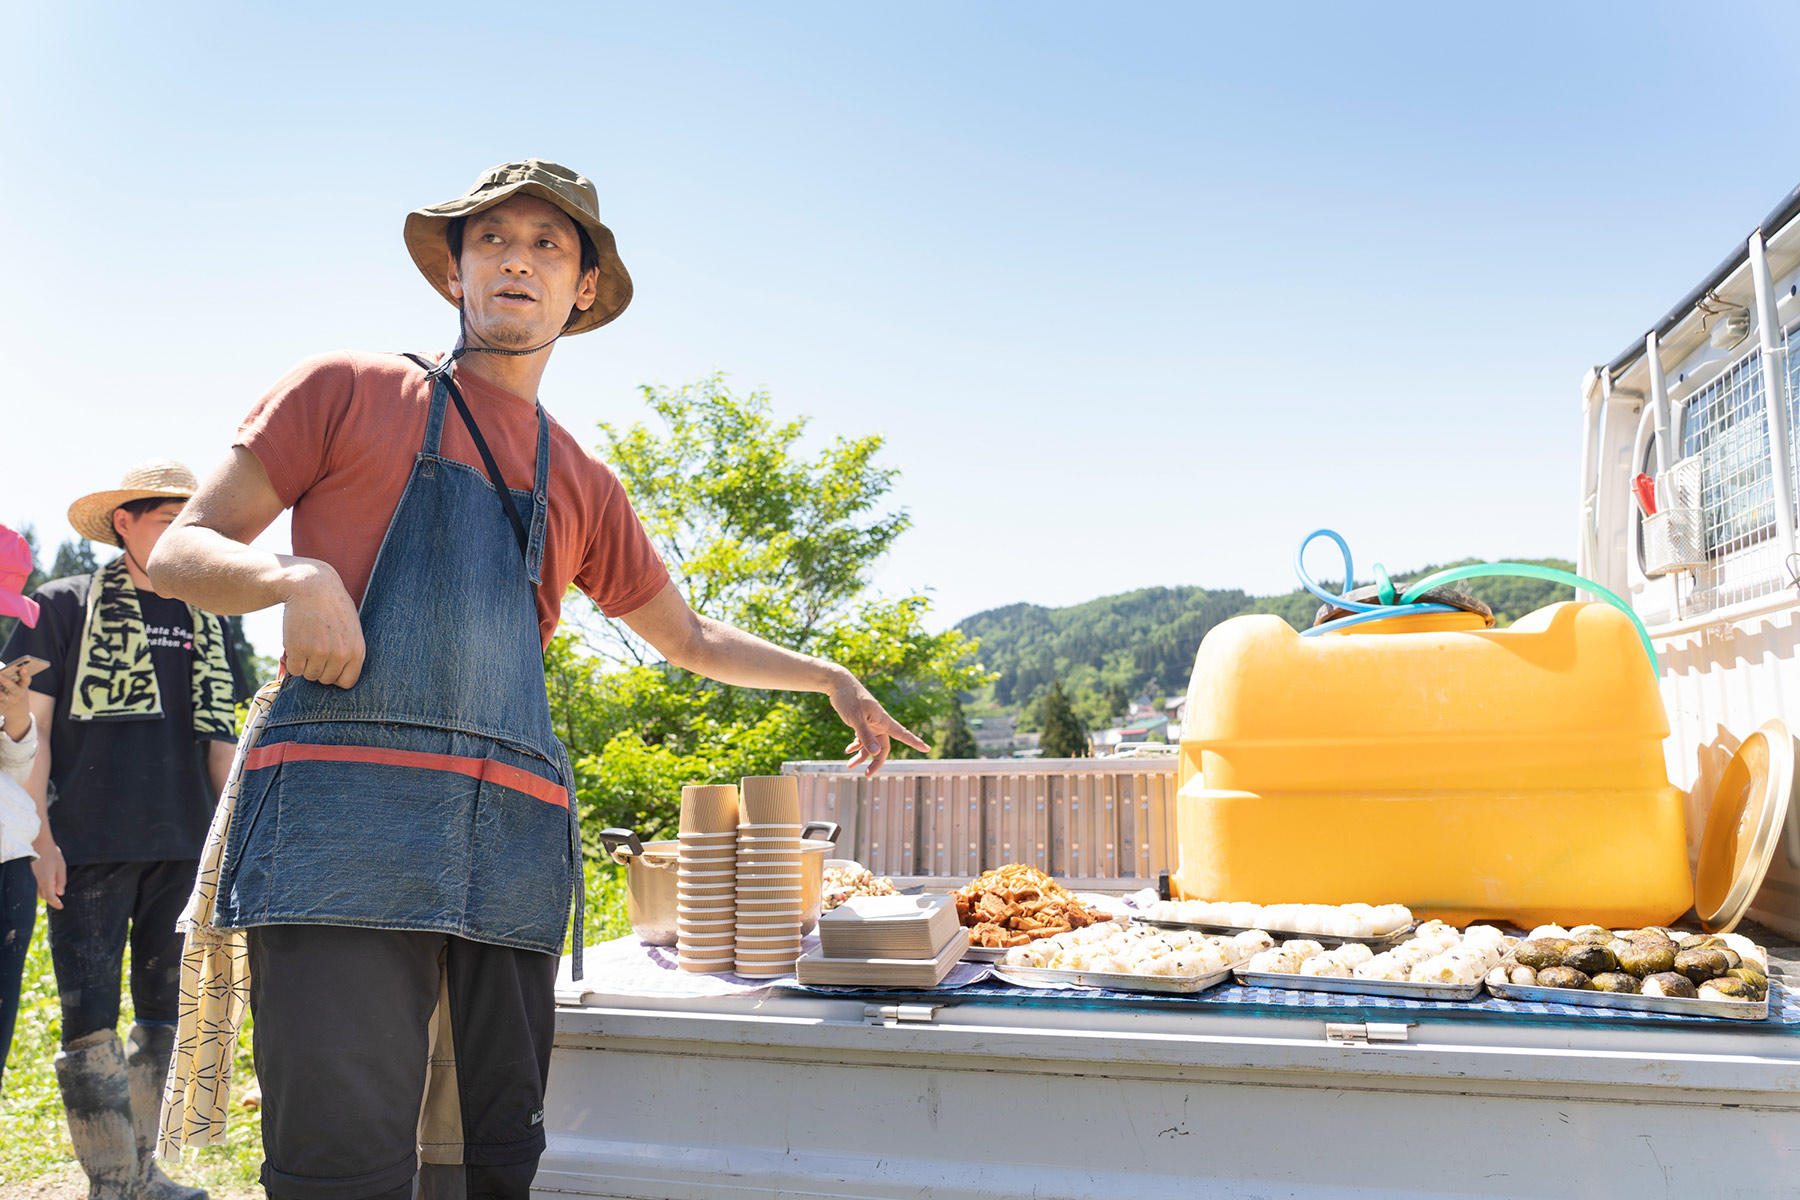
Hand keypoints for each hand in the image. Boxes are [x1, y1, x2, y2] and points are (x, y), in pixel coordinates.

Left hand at [0, 667, 30, 739]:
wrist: (19, 714)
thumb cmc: (17, 695)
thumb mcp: (20, 688)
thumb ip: (13, 680)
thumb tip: (0, 673)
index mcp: (23, 688)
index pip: (26, 680)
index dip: (25, 675)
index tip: (23, 668)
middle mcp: (18, 695)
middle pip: (12, 687)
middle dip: (5, 680)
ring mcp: (10, 702)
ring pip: (0, 695)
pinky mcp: (2, 708)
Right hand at [32, 835, 64, 908]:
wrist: (39, 843)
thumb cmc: (52, 854)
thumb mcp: (61, 867)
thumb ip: (61, 881)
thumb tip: (60, 893)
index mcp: (46, 880)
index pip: (50, 897)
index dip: (55, 903)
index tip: (61, 907)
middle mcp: (38, 881)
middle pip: (44, 895)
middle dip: (51, 898)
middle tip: (59, 900)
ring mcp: (33, 877)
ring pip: (39, 890)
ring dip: (47, 892)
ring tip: (56, 888)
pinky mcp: (32, 874)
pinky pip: (37, 884)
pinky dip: (43, 886)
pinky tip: (50, 881)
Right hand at [281, 560, 365, 687]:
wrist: (312, 586)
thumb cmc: (332, 607)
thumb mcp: (351, 629)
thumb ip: (348, 653)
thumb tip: (338, 680)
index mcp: (357, 651)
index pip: (347, 682)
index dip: (336, 676)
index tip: (329, 666)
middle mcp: (341, 655)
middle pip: (326, 680)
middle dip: (319, 668)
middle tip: (316, 646)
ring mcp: (320, 653)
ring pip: (309, 675)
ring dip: (305, 663)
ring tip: (308, 640)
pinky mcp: (299, 649)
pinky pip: (295, 669)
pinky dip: (292, 660)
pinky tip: (297, 642)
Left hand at [827, 669, 928, 775]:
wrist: (838, 684)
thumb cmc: (848, 698)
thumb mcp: (855, 718)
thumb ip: (865, 735)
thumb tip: (876, 752)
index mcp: (883, 720)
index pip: (903, 734)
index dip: (915, 742)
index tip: (927, 748)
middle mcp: (879, 723)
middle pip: (883, 747)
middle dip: (876, 762)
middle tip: (868, 775)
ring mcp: (870, 723)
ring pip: (870, 745)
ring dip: (861, 756)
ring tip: (849, 766)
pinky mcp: (861, 722)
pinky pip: (862, 739)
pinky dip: (856, 746)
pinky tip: (848, 751)